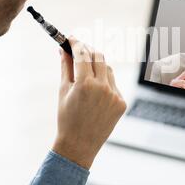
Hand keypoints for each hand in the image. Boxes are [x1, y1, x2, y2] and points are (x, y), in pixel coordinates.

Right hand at [52, 37, 126, 169]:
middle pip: (98, 56)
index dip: (76, 44)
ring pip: (108, 69)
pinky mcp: (121, 103)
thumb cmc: (66, 118)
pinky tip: (95, 90)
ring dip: (97, 65)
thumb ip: (65, 67)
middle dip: (88, 50)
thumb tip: (62, 49)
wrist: (79, 145)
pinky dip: (105, 81)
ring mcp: (114, 95)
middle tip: (79, 49)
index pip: (82, 54)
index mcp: (85, 84)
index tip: (71, 39)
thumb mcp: (63, 91)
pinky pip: (113, 84)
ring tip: (85, 70)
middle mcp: (102, 88)